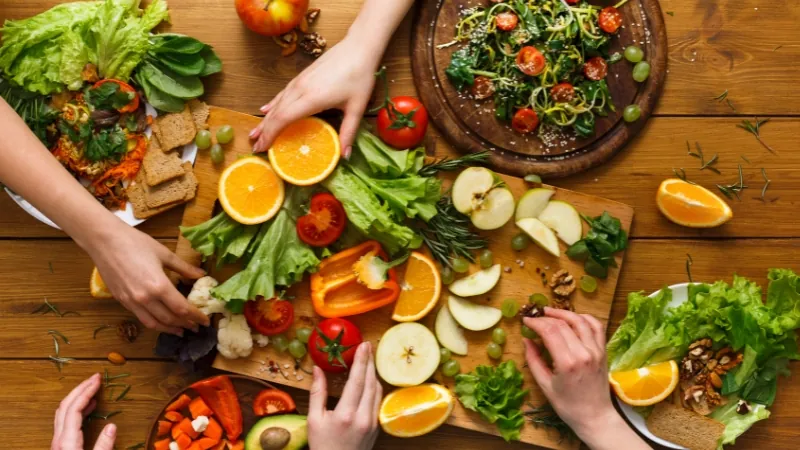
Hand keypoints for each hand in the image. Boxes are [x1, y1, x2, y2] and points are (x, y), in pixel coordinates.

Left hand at [52, 374, 115, 449]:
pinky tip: (88, 407)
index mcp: (67, 441)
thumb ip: (103, 445)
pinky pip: (65, 420)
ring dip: (77, 397)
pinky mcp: (60, 445)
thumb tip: (112, 426)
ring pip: (63, 412)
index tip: (97, 380)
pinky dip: (76, 408)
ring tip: (92, 389)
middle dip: (80, 389)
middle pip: (65, 406)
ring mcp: (57, 441)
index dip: (86, 391)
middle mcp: (59, 439)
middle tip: (94, 378)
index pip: (74, 408)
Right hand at [87, 224, 208, 334]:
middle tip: (196, 326)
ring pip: (154, 323)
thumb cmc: (135, 243)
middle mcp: (145, 298)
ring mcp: (131, 301)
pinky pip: (141, 318)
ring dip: (169, 329)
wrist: (104, 240)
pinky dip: (154, 323)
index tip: (206, 320)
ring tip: (180, 330)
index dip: (196, 316)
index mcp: (159, 285)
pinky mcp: (121, 301)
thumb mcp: (164, 253)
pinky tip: (160, 322)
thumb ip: (184, 268)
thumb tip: (201, 275)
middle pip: (170, 319)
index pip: (182, 308)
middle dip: (185, 324)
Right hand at [250, 35, 381, 156]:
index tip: (262, 148)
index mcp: (312, 98)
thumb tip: (344, 156)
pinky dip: (272, 103)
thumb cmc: (360, 76)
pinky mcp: (302, 76)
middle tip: (256, 147)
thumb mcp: (356, 108)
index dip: (271, 134)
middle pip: (276, 112)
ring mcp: (299, 81)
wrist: (358, 47)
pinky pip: (282, 93)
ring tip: (255, 133)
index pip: (283, 119)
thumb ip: (348, 133)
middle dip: (264, 131)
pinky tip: (265, 109)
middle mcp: (301, 89)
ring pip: (277, 102)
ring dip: (265, 118)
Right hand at [307, 342, 381, 449]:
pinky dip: (374, 387)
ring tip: (368, 359)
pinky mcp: (376, 427)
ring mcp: (372, 423)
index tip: (363, 345)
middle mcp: (363, 417)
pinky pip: (378, 401)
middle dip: (369, 362)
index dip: (361, 360)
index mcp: (346, 414)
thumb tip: (318, 369)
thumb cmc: (322, 445)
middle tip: (367, 346)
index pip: (357, 380)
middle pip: (370, 382)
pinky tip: (369, 379)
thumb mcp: (314, 419)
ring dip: (373, 373)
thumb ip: (317, 393)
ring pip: (377, 391)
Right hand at [523, 308, 649, 449]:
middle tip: (535, 317)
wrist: (595, 416)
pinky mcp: (603, 351)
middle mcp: (584, 353)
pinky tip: (573, 318)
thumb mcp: (545, 385)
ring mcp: (596, 350)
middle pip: (563, 324)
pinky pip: (596, 327)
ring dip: (564, 313)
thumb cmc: (568, 405)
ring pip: (580, 321)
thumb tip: (527, 339)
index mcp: (568, 363)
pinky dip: (584, 318)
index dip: (536, 322)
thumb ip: (534, 360)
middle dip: (546, 317)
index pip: (550, 331)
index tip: (526, 321)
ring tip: (550, 313)